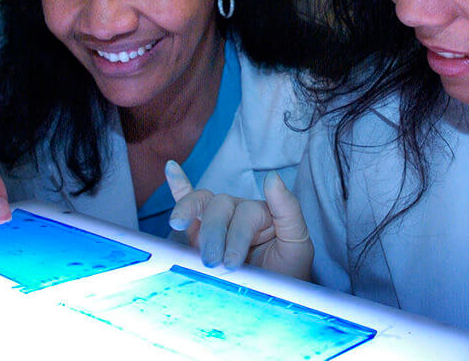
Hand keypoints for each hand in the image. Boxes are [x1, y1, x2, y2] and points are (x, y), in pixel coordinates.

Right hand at [165, 160, 312, 279]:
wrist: (270, 300)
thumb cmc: (286, 274)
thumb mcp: (297, 245)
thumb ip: (289, 211)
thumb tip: (272, 177)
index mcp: (260, 213)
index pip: (243, 215)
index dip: (236, 237)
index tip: (232, 264)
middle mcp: (237, 212)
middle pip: (219, 208)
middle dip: (213, 235)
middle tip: (212, 264)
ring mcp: (216, 220)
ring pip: (200, 204)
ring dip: (188, 211)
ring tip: (178, 224)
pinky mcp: (197, 231)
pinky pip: (188, 200)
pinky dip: (179, 185)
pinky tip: (171, 169)